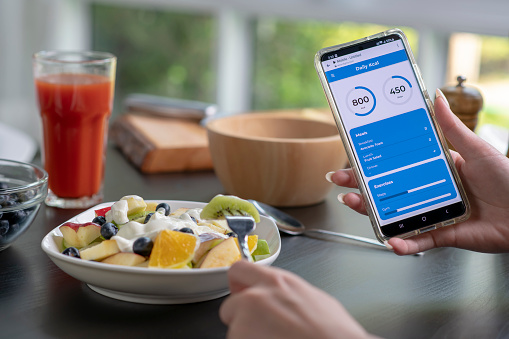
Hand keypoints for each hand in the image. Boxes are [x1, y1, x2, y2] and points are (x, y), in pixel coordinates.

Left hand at [220, 261, 372, 338]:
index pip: (239, 270)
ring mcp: (246, 323)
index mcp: (276, 283)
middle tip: (259, 328)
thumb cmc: (334, 333)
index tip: (241, 294)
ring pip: (234, 331)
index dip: (238, 286)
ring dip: (247, 336)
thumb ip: (288, 292)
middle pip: (229, 306)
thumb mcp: (315, 299)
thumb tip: (285, 297)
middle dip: (239, 318)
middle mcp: (256, 299)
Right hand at [328, 90, 508, 254]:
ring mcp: (431, 214)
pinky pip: (418, 242)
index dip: (371, 164)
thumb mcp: (475, 148)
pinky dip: (404, 244)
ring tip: (355, 204)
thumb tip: (437, 99)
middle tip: (340, 180)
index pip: (394, 166)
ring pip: (394, 215)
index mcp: (432, 170)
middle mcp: (427, 192)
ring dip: (371, 213)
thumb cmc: (507, 178)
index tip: (352, 158)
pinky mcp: (441, 235)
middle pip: (386, 191)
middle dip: (359, 186)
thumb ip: (452, 127)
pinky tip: (391, 240)